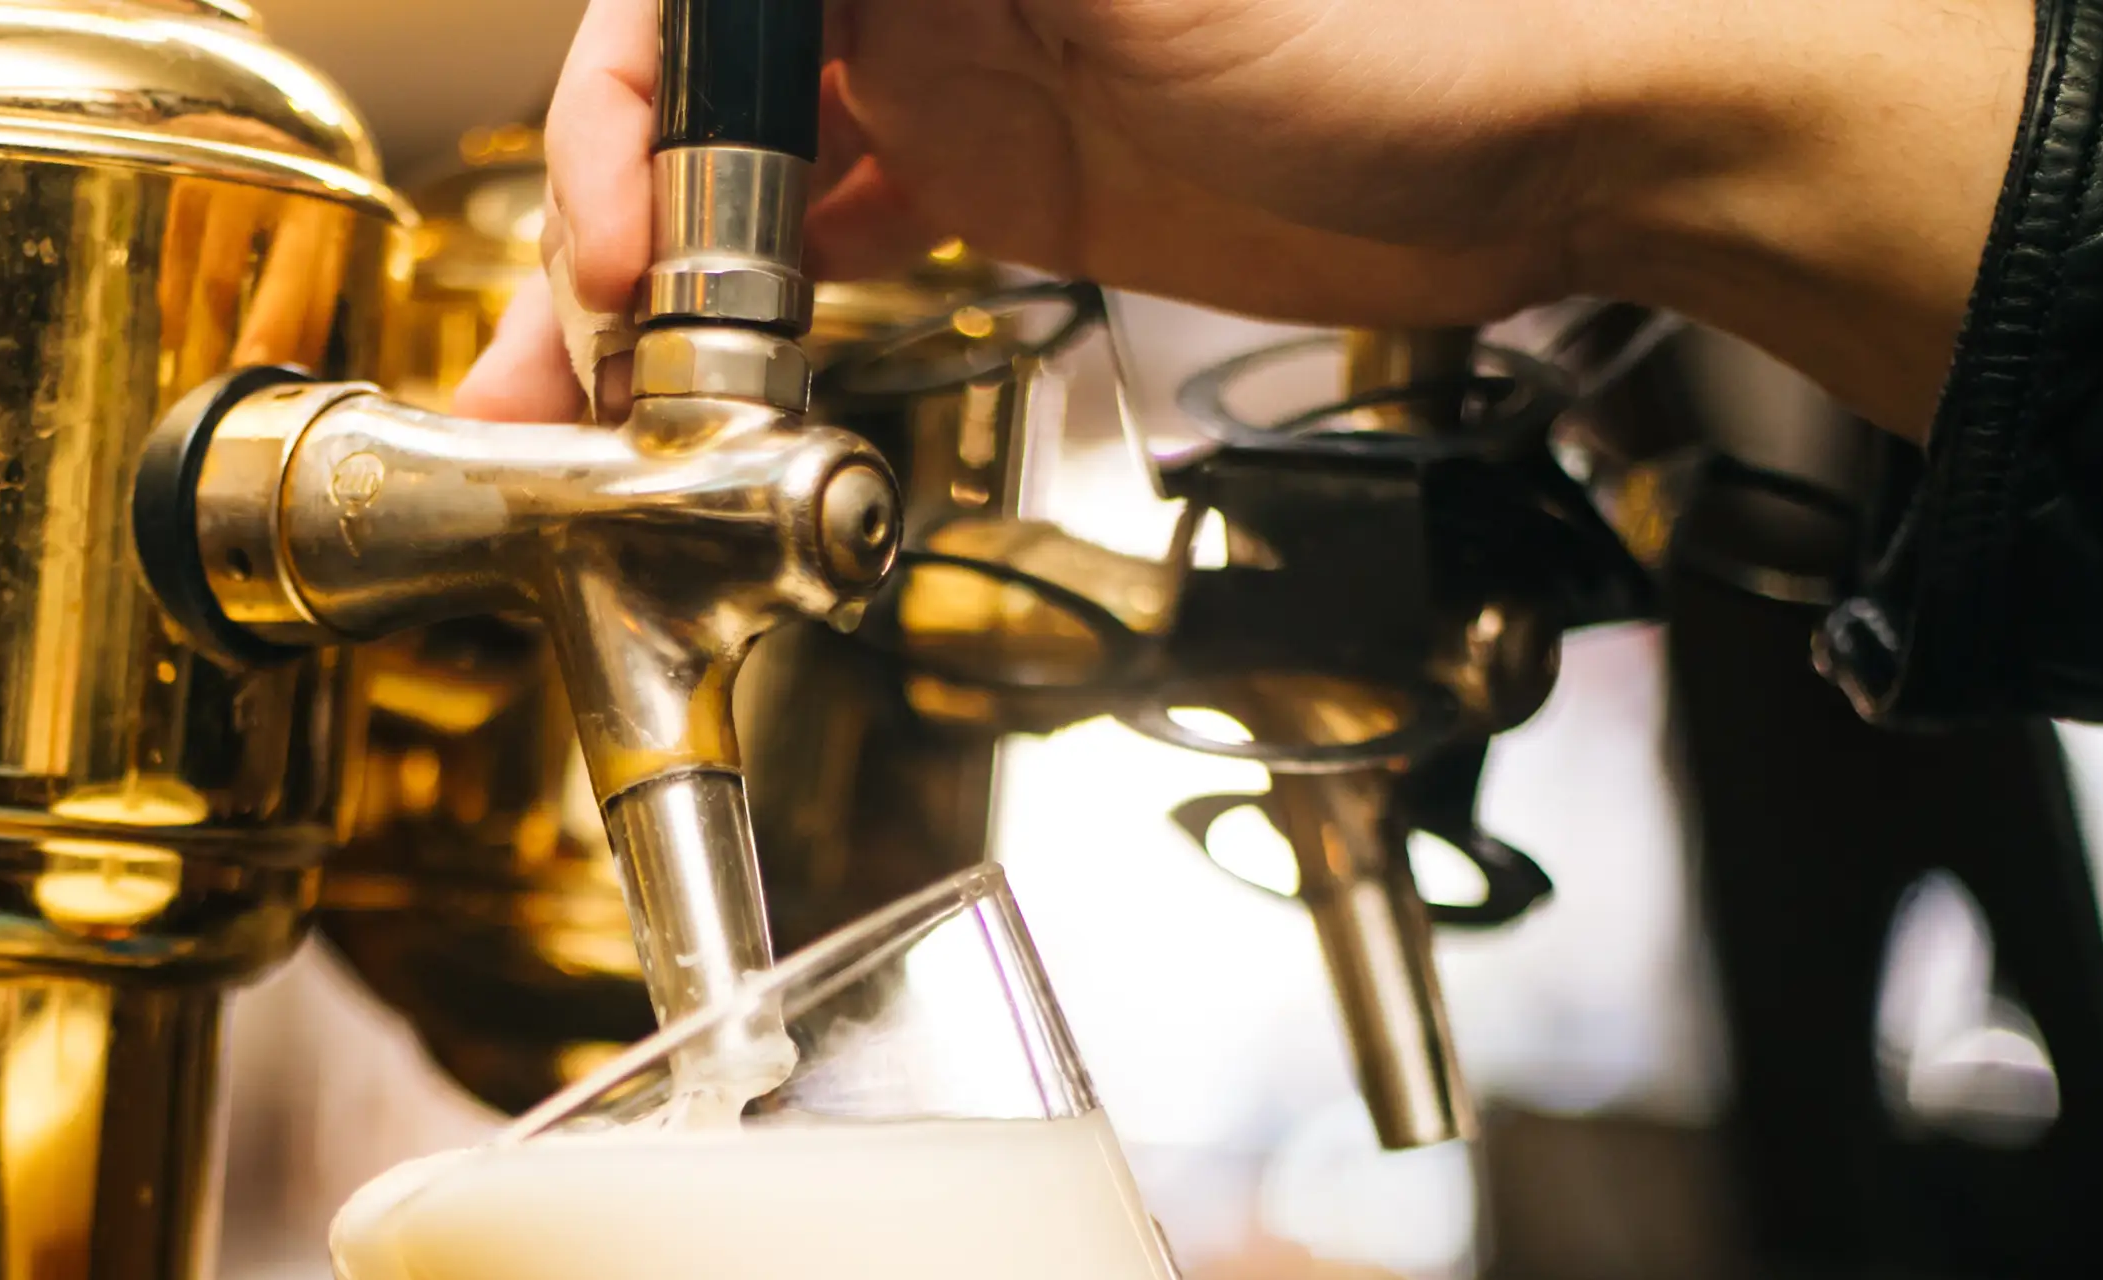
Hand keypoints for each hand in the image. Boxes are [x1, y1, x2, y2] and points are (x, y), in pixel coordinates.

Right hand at [456, 0, 2032, 441]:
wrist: (1543, 158)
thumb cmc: (1399, 26)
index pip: (700, 0)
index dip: (633, 114)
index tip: (625, 241)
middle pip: (695, 89)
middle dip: (603, 225)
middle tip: (559, 374)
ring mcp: (948, 68)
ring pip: (735, 171)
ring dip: (649, 292)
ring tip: (583, 415)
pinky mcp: (993, 167)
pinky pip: (823, 227)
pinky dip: (756, 300)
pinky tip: (720, 369)